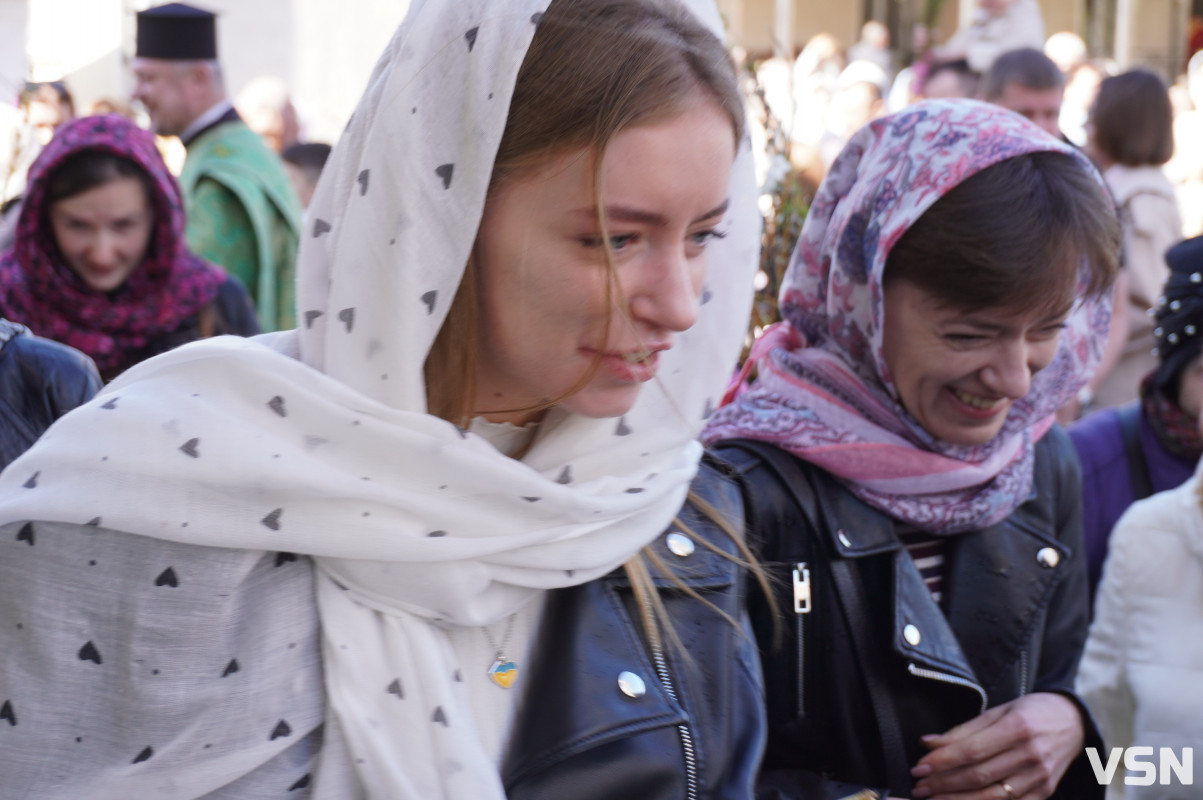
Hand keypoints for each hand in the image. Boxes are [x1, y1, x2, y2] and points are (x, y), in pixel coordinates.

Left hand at [909, 693, 1084, 799]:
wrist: (1074, 723)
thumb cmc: (1030, 712)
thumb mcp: (997, 711)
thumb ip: (963, 730)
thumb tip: (927, 743)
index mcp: (1017, 728)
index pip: (972, 750)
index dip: (942, 761)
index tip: (919, 767)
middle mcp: (1031, 755)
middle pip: (979, 776)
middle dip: (944, 784)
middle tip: (919, 788)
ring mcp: (1040, 777)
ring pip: (992, 796)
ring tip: (933, 799)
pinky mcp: (1044, 793)